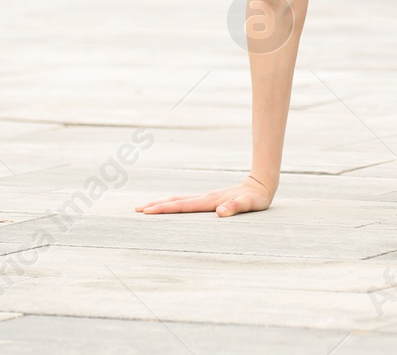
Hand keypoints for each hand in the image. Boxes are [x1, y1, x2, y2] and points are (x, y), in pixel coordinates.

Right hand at [136, 174, 274, 216]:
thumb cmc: (256, 198)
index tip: (147, 211)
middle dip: (156, 205)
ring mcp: (206, 197)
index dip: (164, 209)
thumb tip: (220, 212)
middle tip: (136, 209)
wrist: (260, 185)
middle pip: (175, 201)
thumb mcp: (249, 204)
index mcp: (210, 201)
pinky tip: (170, 206)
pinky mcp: (209, 199)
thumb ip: (235, 207)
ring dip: (162, 203)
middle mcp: (205, 197)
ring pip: (179, 200)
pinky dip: (173, 203)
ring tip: (146, 207)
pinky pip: (186, 201)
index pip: (182, 206)